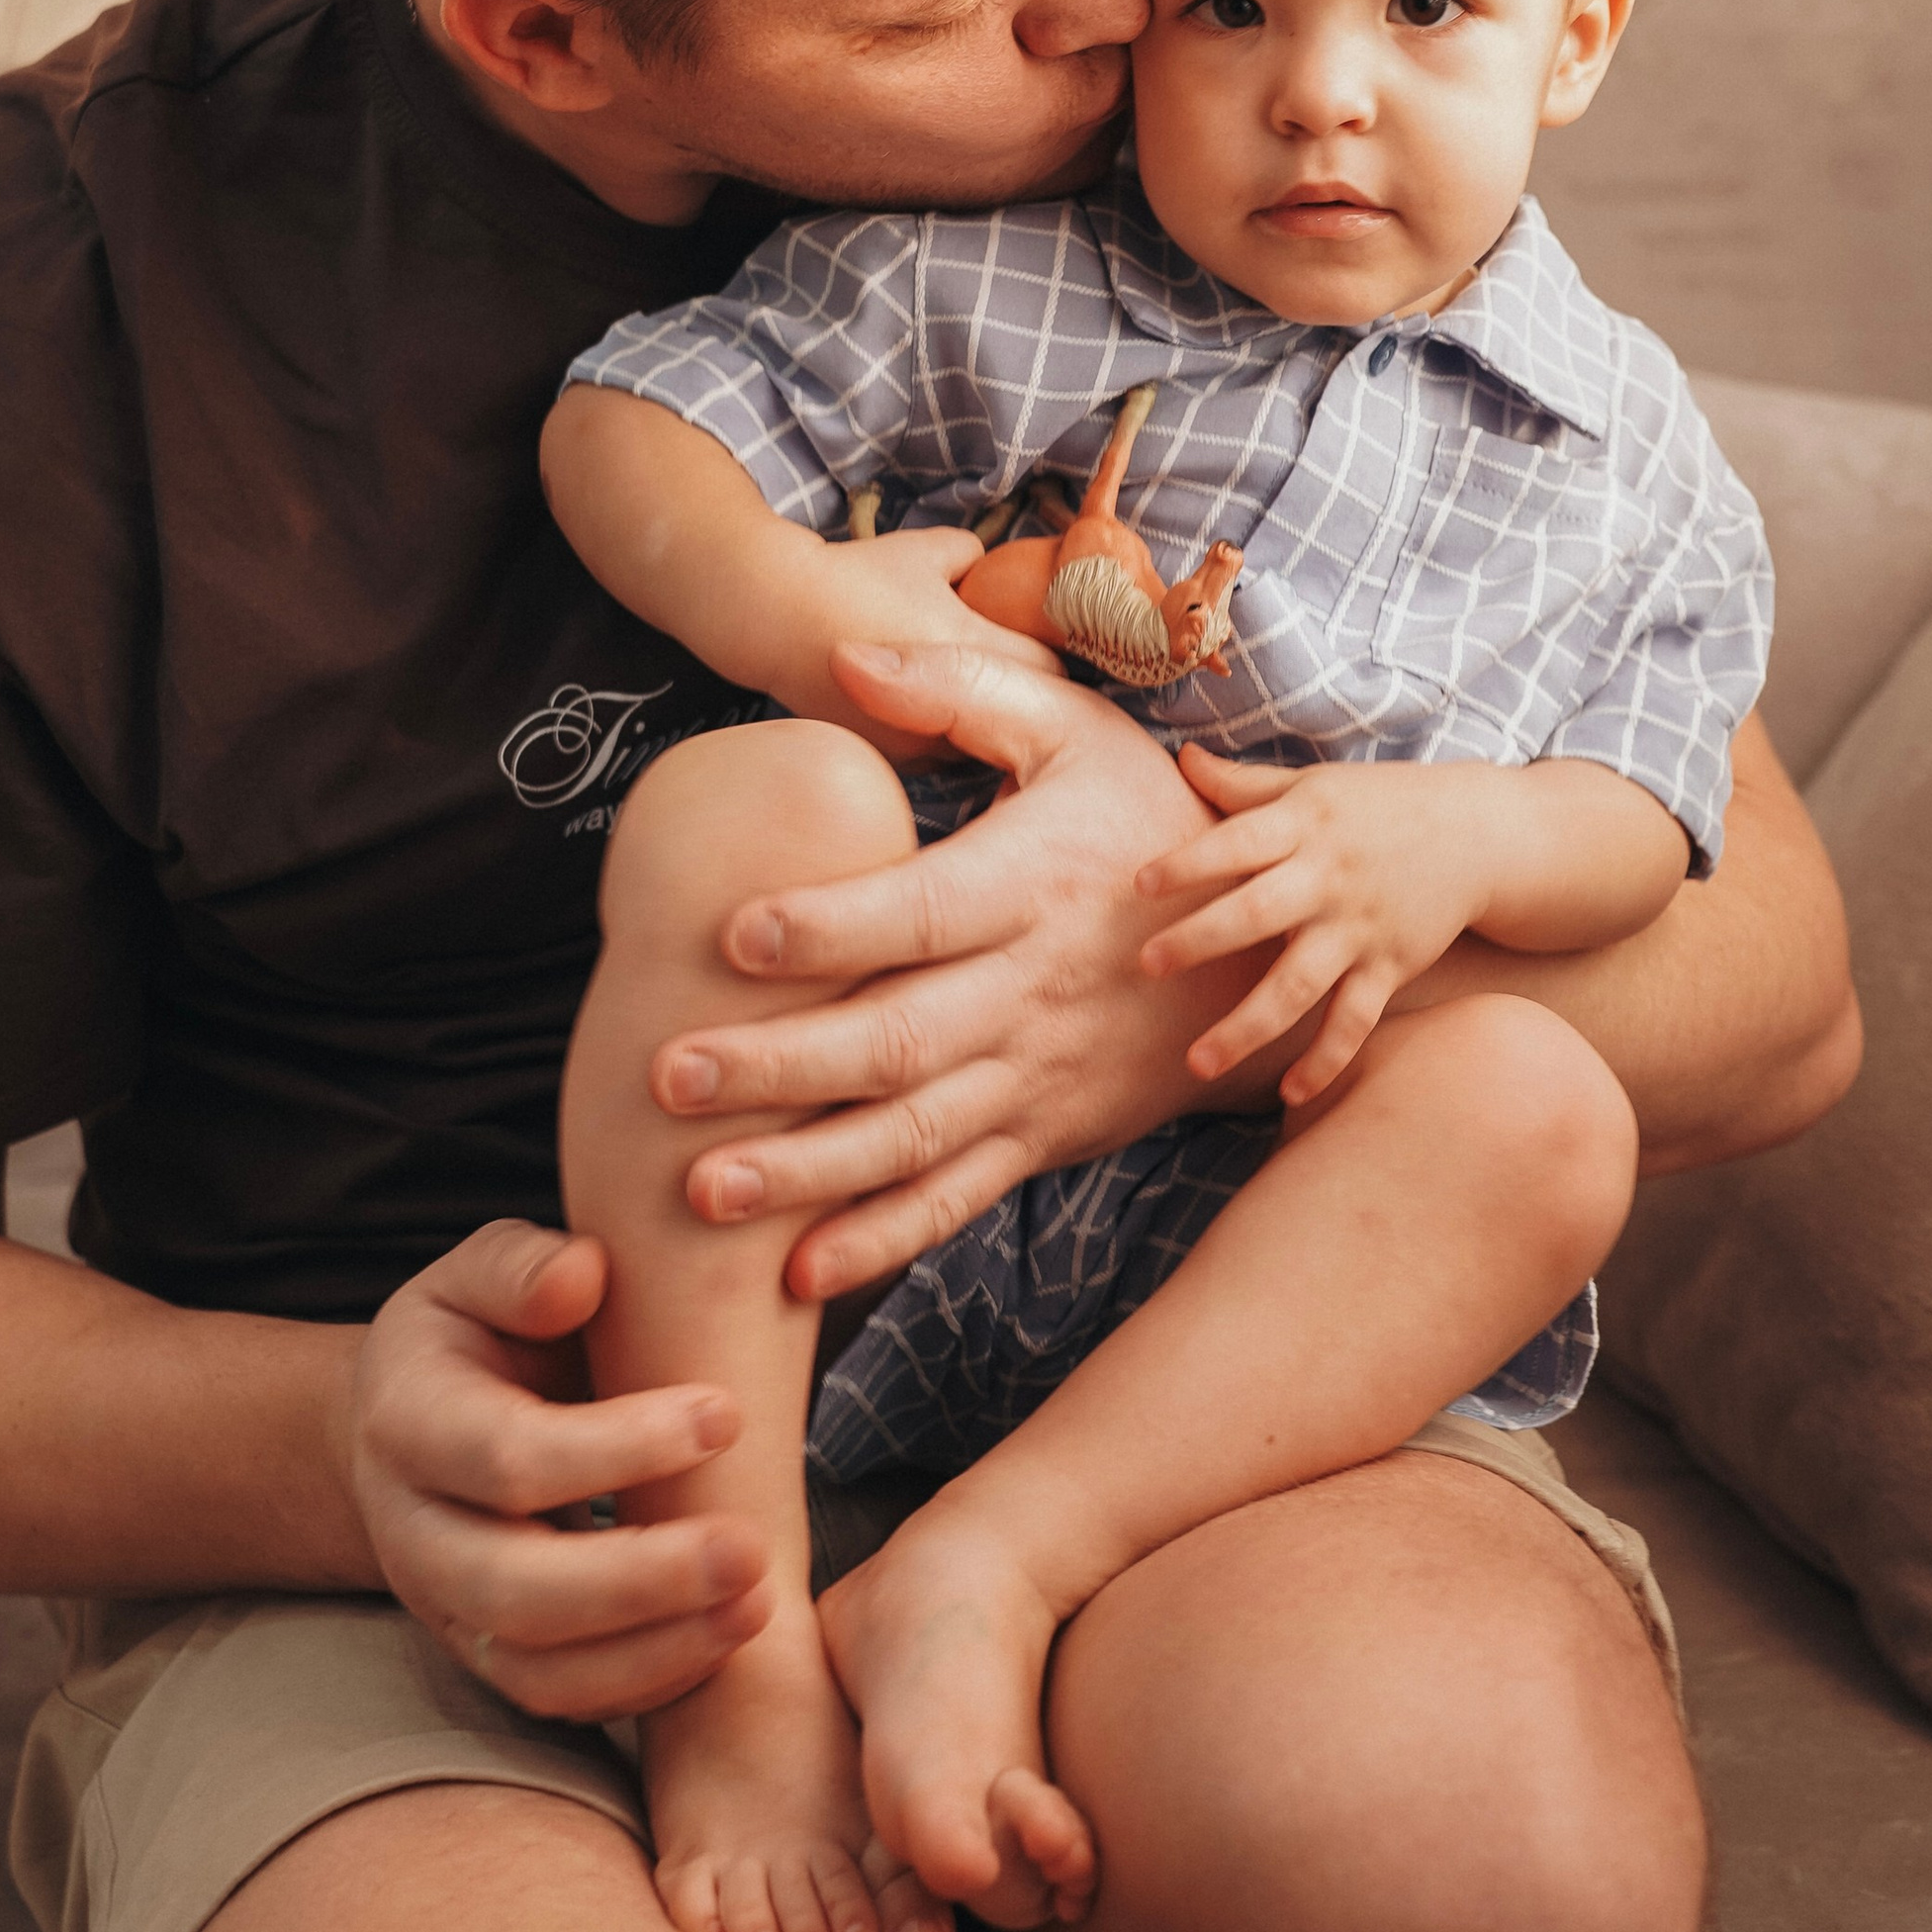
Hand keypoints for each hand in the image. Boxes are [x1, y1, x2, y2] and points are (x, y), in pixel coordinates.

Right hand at [342, 1221, 773, 1720]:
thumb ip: (523, 1268)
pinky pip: (562, 1698)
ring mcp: (446, 1611)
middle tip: (751, 1548)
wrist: (411, 1423)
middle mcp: (414, 1533)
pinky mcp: (489, 1657)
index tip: (728, 1414)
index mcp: (408, 1422)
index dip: (619, 1446)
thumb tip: (583, 1275)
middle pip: (515, 1589)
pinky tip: (725, 1633)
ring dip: (655, 1648)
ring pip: (537, 1669)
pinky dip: (647, 1682)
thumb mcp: (479, 1273)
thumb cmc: (474, 1333)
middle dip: (641, 1580)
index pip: (507, 1457)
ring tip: (757, 1601)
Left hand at [647, 640, 1279, 1295]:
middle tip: (667, 1076)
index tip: (734, 934)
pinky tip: (798, 1273)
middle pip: (897, 1041)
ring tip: (702, 1190)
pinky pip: (960, 1198)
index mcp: (1031, 884)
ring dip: (808, 1173)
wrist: (1264, 946)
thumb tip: (843, 658)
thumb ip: (960, 689)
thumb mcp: (1076, 730)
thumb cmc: (1145, 816)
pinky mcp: (1043, 1136)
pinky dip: (884, 1240)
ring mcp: (1037, 1076)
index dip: (832, 928)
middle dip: (779, 1068)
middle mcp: (1031, 992)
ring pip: (914, 1138)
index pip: (922, 912)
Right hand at [749, 525, 1059, 742]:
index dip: (1046, 646)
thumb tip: (998, 572)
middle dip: (1017, 686)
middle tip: (996, 655)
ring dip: (979, 717)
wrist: (775, 616)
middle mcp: (951, 711)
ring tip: (951, 680)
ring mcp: (917, 743)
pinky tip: (914, 702)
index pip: (1051, 667)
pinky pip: (936, 751)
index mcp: (971, 652)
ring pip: (979, 741)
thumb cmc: (856, 576)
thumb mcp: (931, 549)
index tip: (1029, 631)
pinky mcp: (887, 757)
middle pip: (1021, 711)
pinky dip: (937, 731)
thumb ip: (978, 557)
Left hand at [1137, 747, 1527, 1100]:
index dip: (1189, 863)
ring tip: (1196, 1062)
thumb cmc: (1378, 804)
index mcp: (1304, 825)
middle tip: (1146, 965)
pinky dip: (1326, 1060)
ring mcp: (1360, 928)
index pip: (1237, 842)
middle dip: (1201, 940)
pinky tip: (1289, 1094)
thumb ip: (1244, 783)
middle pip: (1257, 914)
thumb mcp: (1313, 785)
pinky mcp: (1391, 967)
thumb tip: (1179, 757)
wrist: (1477, 833)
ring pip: (1298, 985)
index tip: (1138, 884)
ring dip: (1246, 1027)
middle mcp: (1328, 877)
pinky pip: (1354, 1021)